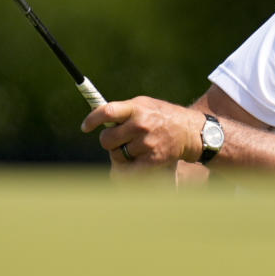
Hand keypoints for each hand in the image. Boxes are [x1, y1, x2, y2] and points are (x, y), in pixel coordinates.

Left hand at [81, 96, 205, 170]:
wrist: (189, 131)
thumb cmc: (161, 116)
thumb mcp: (144, 104)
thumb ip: (123, 111)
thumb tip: (97, 119)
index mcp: (137, 108)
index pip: (107, 112)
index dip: (92, 120)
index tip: (85, 127)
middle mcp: (141, 125)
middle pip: (107, 139)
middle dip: (109, 141)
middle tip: (118, 139)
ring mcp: (147, 143)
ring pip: (117, 154)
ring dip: (120, 153)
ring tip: (134, 147)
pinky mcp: (152, 160)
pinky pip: (127, 170)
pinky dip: (125, 169)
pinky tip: (131, 163)